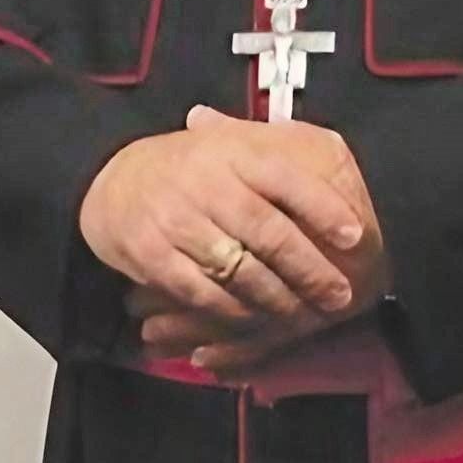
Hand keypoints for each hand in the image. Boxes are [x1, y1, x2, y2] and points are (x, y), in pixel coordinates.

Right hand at [78, 107, 367, 339]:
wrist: (107, 181)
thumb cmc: (182, 164)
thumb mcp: (224, 142)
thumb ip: (273, 149)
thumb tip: (336, 152)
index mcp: (231, 151)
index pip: (285, 178)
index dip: (323, 207)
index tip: (355, 233)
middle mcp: (206, 184)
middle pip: (269, 233)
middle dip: (310, 268)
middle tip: (340, 293)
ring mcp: (178, 222)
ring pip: (240, 271)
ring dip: (279, 299)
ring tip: (306, 315)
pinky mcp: (154, 258)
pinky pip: (204, 295)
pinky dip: (235, 313)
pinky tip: (259, 321)